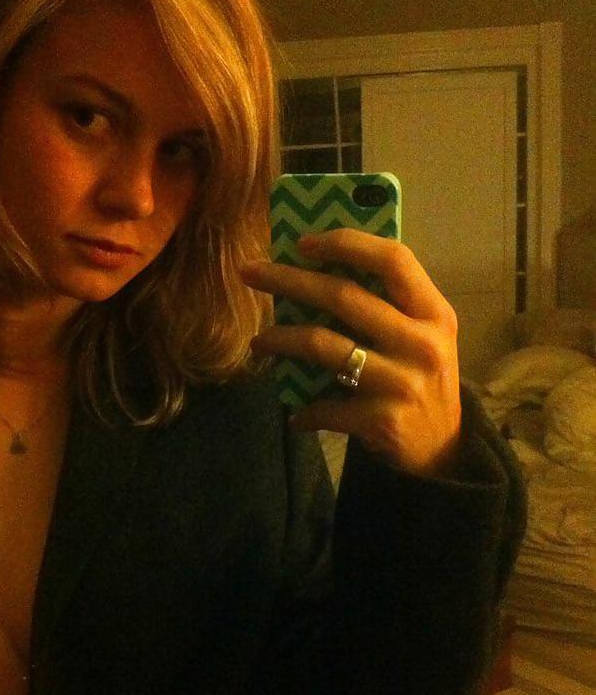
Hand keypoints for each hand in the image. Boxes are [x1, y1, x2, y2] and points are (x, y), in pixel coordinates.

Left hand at [242, 229, 461, 477]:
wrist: (444, 451)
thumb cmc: (421, 381)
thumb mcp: (422, 337)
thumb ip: (387, 306)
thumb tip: (314, 270)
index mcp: (434, 313)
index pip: (393, 260)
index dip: (346, 244)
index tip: (302, 242)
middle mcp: (421, 343)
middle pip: (344, 297)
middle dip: (288, 280)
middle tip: (250, 272)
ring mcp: (401, 382)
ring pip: (323, 346)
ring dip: (280, 340)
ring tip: (258, 343)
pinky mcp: (381, 420)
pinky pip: (325, 406)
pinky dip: (304, 411)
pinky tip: (297, 414)